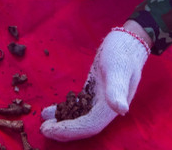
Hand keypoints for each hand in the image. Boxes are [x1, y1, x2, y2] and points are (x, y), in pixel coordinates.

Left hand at [40, 23, 150, 141]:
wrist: (128, 41)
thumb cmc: (123, 53)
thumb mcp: (118, 69)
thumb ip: (117, 89)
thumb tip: (121, 110)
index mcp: (112, 106)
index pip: (90, 125)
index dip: (71, 130)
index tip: (50, 129)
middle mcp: (107, 107)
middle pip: (84, 125)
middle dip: (64, 130)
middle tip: (43, 129)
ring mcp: (100, 100)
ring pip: (80, 117)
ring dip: (63, 121)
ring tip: (44, 120)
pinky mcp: (94, 92)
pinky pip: (79, 106)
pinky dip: (65, 109)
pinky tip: (51, 110)